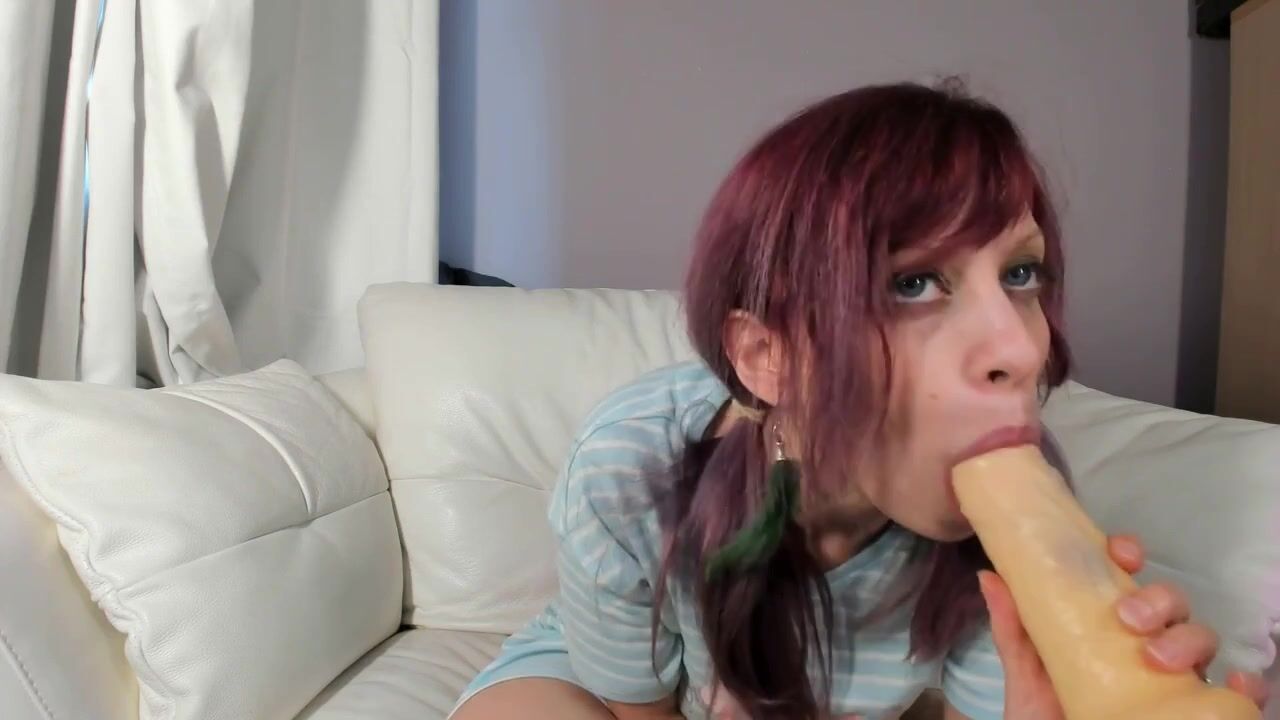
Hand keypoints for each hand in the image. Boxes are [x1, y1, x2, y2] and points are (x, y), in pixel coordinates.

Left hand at [980, 534, 1269, 718]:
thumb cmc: (1045, 713)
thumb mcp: (1025, 673)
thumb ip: (1013, 628)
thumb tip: (989, 575)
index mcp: (1106, 624)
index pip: (1126, 576)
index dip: (1128, 555)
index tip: (1120, 553)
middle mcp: (1146, 644)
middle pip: (1171, 604)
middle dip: (1158, 600)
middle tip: (1130, 618)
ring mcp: (1173, 677)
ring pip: (1202, 639)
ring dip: (1189, 638)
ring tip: (1158, 657)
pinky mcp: (1192, 709)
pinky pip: (1235, 696)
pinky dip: (1244, 685)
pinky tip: (1233, 683)